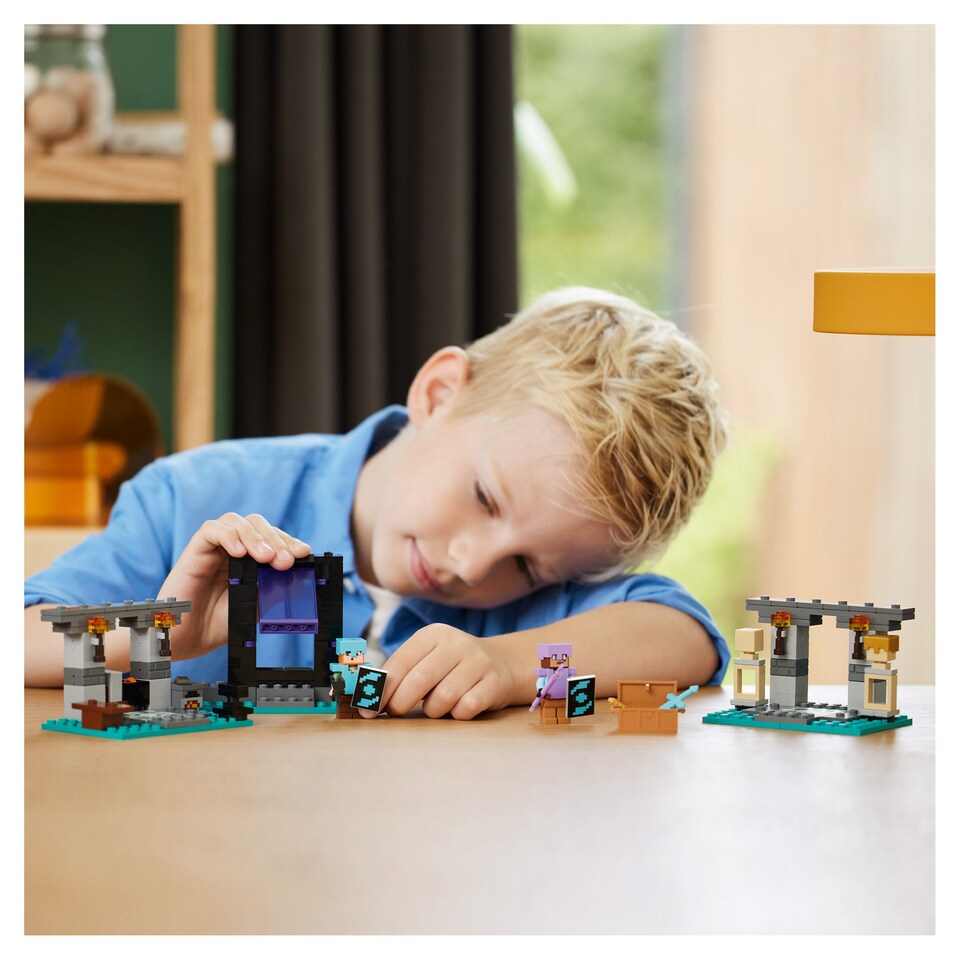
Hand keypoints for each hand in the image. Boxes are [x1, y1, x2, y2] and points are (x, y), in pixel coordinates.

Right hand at [158, 513, 311, 661]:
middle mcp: (231, 550)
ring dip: (255, 536)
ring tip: (266, 557)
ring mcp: (213, 549)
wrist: (188, 640)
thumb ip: (272, 589)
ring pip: (236, 521)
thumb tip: (295, 577)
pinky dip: (228, 536)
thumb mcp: (256, 607)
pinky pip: (211, 530)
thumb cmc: (218, 623)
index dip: (288, 541)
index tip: (303, 553)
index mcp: (248, 559)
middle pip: (256, 524)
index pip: (271, 537)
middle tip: (285, 561)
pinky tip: (238, 553)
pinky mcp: (194, 551)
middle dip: (275, 539)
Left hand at [369, 624, 514, 719]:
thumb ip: (400, 673)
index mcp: (433, 634)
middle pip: (419, 680)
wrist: (501, 664)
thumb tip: (367, 697)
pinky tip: (459, 707)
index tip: (367, 710)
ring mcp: (478, 662)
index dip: (380, 689)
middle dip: (400, 703)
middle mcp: (456, 643)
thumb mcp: (426, 658)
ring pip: (442, 698)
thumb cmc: (450, 667)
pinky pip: (466, 708)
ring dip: (433, 711)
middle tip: (395, 712)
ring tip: (436, 706)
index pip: (400, 663)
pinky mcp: (494, 682)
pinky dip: (457, 714)